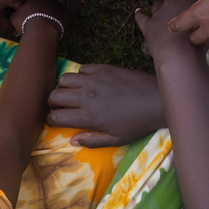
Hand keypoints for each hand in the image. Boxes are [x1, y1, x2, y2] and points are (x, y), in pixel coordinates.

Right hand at [11, 0, 69, 38]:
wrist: (42, 31)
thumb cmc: (26, 22)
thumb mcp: (13, 16)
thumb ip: (14, 12)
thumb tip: (15, 14)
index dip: (27, 8)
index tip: (25, 17)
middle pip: (43, 4)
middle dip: (40, 11)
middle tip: (35, 22)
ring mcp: (60, 5)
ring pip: (53, 10)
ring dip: (50, 16)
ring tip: (45, 27)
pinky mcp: (67, 15)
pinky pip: (63, 18)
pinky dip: (60, 23)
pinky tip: (54, 30)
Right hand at [48, 64, 165, 147]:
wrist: (156, 100)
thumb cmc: (137, 123)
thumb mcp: (116, 139)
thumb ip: (92, 141)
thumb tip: (72, 141)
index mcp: (88, 116)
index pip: (55, 117)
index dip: (51, 120)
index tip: (56, 121)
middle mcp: (86, 96)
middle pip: (53, 96)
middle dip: (53, 104)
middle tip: (62, 108)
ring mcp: (93, 79)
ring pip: (63, 79)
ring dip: (64, 88)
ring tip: (73, 94)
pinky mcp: (102, 67)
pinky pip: (81, 69)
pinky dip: (81, 76)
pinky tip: (90, 83)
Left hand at [133, 0, 201, 56]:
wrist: (180, 56)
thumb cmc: (199, 41)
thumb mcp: (207, 24)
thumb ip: (202, 14)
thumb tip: (201, 12)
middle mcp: (171, 3)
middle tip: (179, 2)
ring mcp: (158, 14)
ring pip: (158, 4)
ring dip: (161, 5)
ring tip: (165, 11)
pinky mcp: (148, 26)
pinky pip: (141, 17)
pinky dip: (140, 14)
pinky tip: (139, 11)